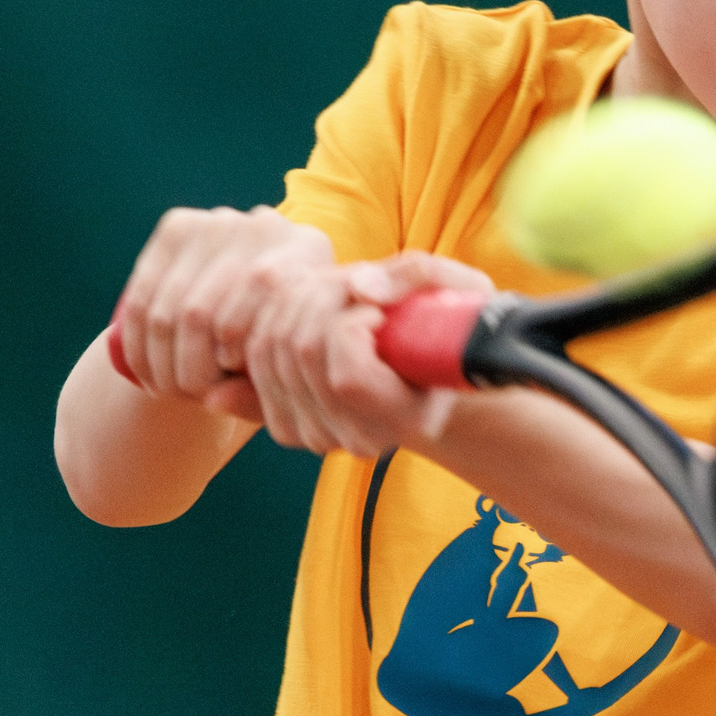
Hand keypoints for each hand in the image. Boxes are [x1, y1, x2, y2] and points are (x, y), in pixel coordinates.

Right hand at [116, 207, 335, 408]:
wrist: (253, 303)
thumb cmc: (280, 349)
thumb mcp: (283, 375)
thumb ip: (258, 396)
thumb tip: (212, 399)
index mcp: (310, 251)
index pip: (263, 298)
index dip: (240, 349)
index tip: (232, 376)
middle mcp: (268, 225)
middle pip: (206, 310)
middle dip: (191, 366)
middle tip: (193, 395)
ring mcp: (220, 221)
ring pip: (170, 309)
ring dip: (162, 363)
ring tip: (173, 391)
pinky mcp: (177, 226)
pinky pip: (144, 296)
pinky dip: (139, 345)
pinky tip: (149, 375)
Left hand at [237, 252, 495, 456]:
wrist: (437, 379)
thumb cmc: (455, 327)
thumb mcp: (463, 289)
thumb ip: (417, 276)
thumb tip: (361, 287)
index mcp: (409, 415)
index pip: (346, 375)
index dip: (352, 323)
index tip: (380, 307)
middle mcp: (362, 438)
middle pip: (301, 352)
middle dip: (321, 297)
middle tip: (354, 287)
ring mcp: (320, 438)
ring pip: (269, 352)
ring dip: (295, 303)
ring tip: (335, 297)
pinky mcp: (287, 426)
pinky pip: (253, 362)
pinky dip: (270, 322)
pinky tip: (308, 312)